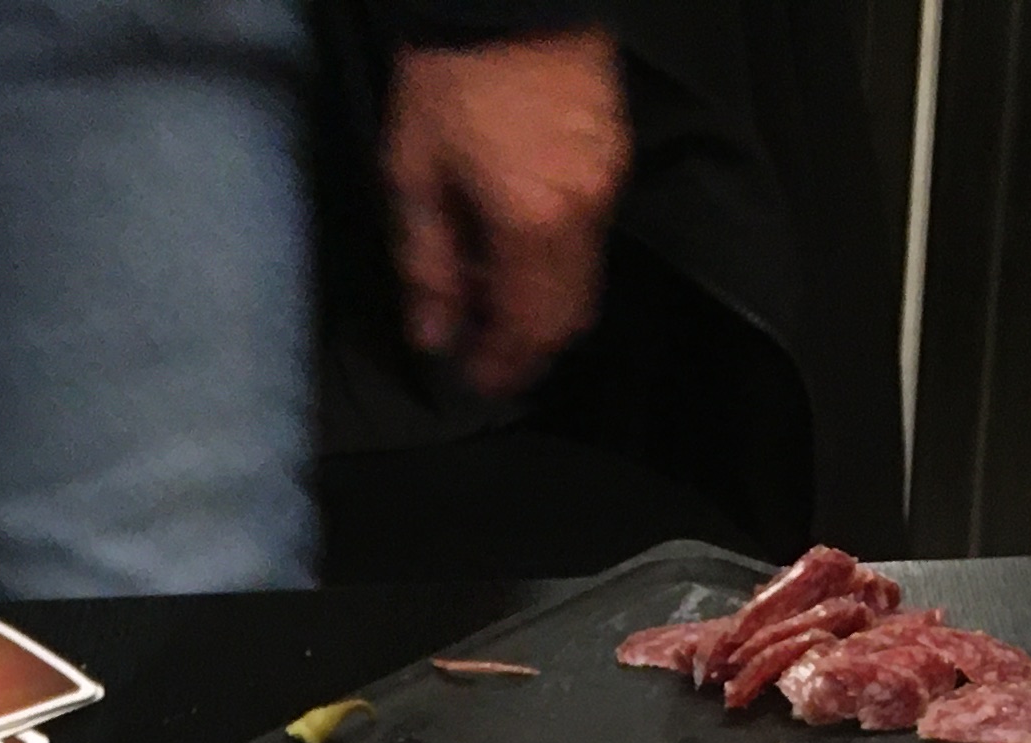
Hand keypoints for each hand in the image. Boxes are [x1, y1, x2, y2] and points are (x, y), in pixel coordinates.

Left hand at [382, 28, 630, 400]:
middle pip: (568, 314)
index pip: (529, 327)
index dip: (504, 365)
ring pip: (584, 278)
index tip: (474, 379)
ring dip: (541, 305)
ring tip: (490, 301)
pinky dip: (555, 263)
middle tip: (485, 355)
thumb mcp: (414, 171)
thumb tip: (434, 334)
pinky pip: (591, 236)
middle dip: (527, 346)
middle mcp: (584, 211)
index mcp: (532, 221)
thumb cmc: (449, 75)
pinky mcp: (616, 153)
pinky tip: (513, 251)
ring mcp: (609, 181)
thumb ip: (426, 263)